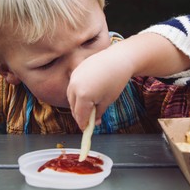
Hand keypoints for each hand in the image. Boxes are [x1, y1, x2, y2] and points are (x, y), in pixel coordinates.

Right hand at [67, 33, 189, 129]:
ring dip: (77, 105)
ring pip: (71, 97)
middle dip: (80, 115)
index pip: (80, 116)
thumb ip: (98, 113)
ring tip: (89, 107)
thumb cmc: (116, 80)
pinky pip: (73, 86)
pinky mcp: (75, 70)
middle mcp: (74, 86)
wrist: (119, 59)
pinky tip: (87, 94)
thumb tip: (94, 122)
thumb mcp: (107, 101)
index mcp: (83, 96)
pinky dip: (77, 93)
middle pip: (73, 108)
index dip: (84, 125)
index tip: (87, 130)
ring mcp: (73, 77)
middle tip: (90, 121)